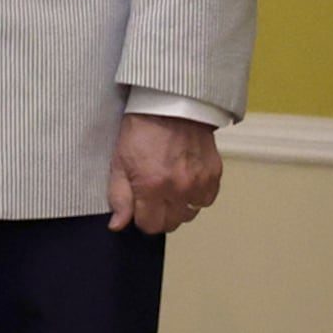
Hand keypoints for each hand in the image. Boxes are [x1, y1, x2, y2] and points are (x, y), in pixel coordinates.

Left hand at [108, 111, 223, 234]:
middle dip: (159, 215)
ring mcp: (200, 182)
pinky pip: (206, 200)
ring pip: (190, 213)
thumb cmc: (141, 132)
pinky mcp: (214, 174)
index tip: (139, 208)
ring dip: (179, 207)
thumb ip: (119, 197)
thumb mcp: (119, 163)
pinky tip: (185, 182)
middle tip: (153, 197)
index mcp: (152, 187)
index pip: (150, 225)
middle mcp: (179, 188)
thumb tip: (118, 225)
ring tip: (169, 188)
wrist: (170, 107)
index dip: (142, 219)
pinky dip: (196, 196)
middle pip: (172, 223)